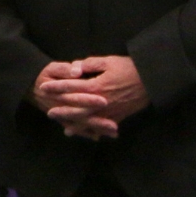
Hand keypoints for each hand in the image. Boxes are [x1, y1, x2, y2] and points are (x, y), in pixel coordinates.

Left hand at [32, 55, 146, 137]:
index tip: (43, 87)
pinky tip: (88, 135)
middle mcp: (101, 102)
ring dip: (75, 124)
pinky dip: (94, 131)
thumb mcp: (108, 61)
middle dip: (62, 110)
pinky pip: (103, 126)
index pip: (71, 87)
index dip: (56, 87)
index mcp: (96, 86)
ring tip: (63, 127)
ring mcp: (110, 111)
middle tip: (48, 112)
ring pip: (89, 121)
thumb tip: (74, 68)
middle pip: (77, 108)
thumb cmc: (129, 68)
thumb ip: (89, 64)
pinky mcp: (119, 117)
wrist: (152, 80)